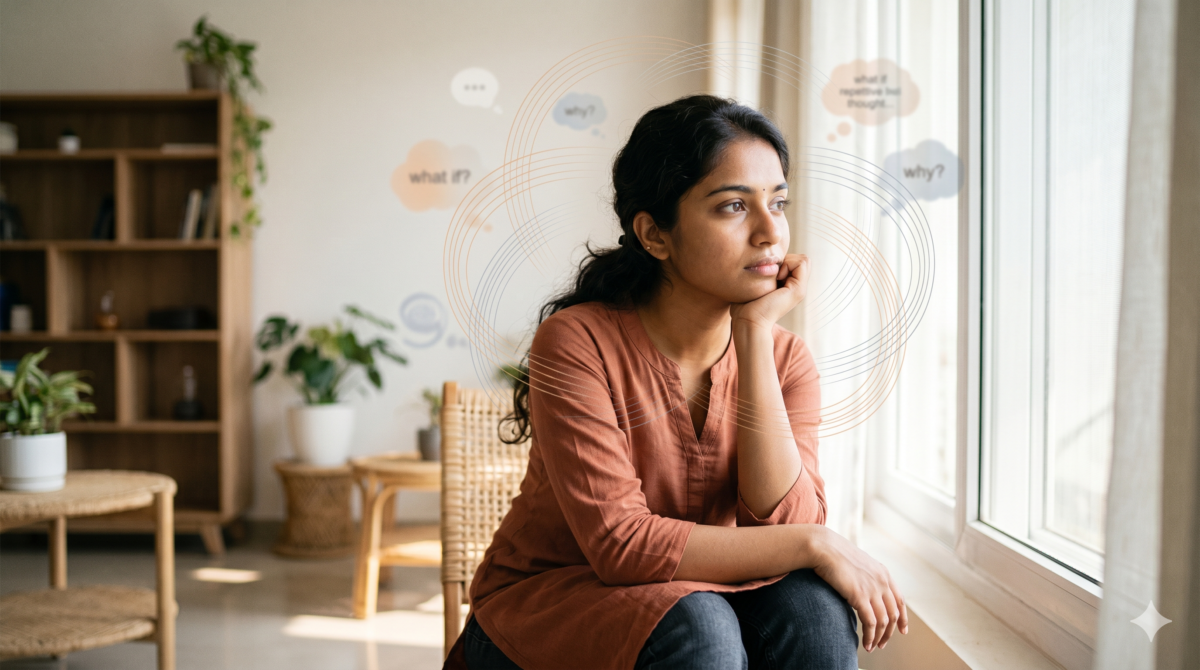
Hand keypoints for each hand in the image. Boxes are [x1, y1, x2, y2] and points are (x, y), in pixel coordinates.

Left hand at [729, 254, 809, 329]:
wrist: (748, 320)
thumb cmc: (744, 304)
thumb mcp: (754, 283)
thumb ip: (763, 273)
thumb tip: (763, 260)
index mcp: (788, 286)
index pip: (795, 260)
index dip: (782, 260)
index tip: (767, 272)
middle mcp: (796, 288)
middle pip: (802, 259)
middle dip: (787, 259)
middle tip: (773, 272)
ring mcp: (799, 290)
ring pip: (804, 260)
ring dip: (788, 261)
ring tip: (776, 275)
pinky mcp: (799, 290)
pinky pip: (802, 263)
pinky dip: (788, 264)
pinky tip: (777, 277)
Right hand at [810, 526, 907, 651]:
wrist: (823, 547)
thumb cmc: (833, 553)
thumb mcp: (857, 563)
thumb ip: (864, 576)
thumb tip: (861, 589)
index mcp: (883, 573)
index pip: (899, 600)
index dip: (903, 618)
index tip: (902, 630)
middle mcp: (882, 581)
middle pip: (894, 614)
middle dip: (889, 632)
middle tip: (882, 643)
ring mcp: (873, 589)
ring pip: (884, 621)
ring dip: (879, 637)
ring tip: (872, 647)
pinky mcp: (860, 596)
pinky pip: (871, 622)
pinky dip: (870, 636)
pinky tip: (866, 644)